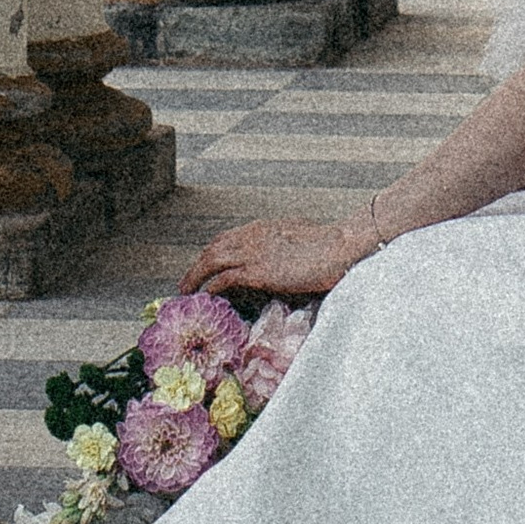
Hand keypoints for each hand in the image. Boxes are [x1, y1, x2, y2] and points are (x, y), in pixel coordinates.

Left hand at [184, 214, 381, 298]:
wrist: (339, 248)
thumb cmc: (328, 245)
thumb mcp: (300, 237)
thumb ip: (284, 244)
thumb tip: (282, 257)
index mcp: (263, 226)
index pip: (228, 237)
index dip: (213, 252)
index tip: (205, 265)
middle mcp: (253, 235)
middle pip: (214, 247)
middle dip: (198, 264)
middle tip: (188, 280)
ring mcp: (253, 252)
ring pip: (212, 260)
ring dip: (195, 275)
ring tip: (186, 290)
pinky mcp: (258, 271)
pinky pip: (223, 279)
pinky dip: (210, 287)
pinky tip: (204, 297)